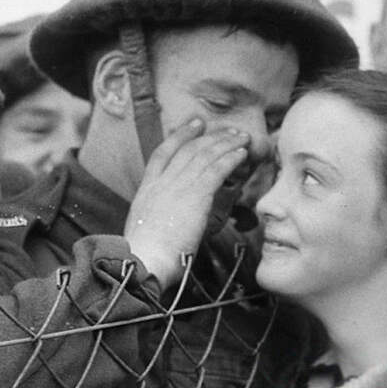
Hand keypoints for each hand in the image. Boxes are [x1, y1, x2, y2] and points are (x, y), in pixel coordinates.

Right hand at [125, 117, 250, 288]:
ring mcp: (177, 187)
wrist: (143, 262)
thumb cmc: (147, 259)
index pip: (163, 154)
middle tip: (229, 130)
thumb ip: (162, 221)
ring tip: (243, 137)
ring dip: (226, 144)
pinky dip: (230, 159)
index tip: (194, 125)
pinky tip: (242, 154)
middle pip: (188, 150)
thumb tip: (175, 225)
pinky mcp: (195, 197)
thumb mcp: (148, 232)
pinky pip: (216, 170)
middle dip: (211, 137)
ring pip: (204, 156)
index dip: (180, 136)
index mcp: (147, 191)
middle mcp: (161, 183)